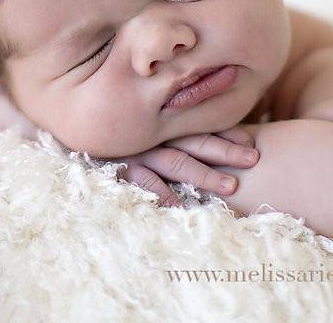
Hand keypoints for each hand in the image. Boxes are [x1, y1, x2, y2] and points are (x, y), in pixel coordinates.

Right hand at [107, 125, 259, 207]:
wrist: (79, 128)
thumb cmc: (118, 131)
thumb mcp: (144, 123)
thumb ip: (170, 123)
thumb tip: (203, 127)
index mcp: (165, 122)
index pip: (200, 125)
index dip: (226, 132)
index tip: (251, 141)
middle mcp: (156, 135)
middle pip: (196, 141)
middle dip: (225, 150)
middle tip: (253, 158)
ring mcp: (140, 151)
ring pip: (178, 162)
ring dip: (205, 174)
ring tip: (231, 185)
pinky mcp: (124, 169)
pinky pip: (147, 183)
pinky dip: (165, 195)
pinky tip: (183, 209)